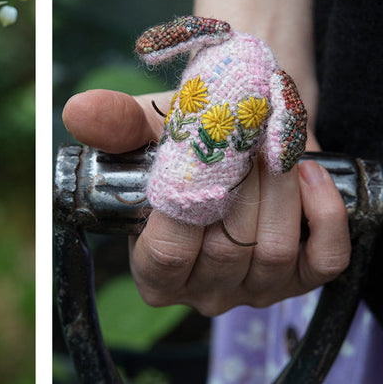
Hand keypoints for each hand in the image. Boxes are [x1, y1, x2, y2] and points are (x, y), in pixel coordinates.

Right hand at [62, 89, 349, 315]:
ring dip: (278, 189)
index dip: (184, 210)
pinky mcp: (304, 279)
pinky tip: (308, 173)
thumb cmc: (189, 135)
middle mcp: (202, 290)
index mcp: (154, 270)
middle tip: (244, 137)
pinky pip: (323, 259)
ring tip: (272, 147)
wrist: (246, 130)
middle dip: (240, 186)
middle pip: (225, 251)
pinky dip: (322, 213)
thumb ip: (112, 124)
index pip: (164, 257)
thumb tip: (78, 112)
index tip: (197, 156)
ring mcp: (255, 289)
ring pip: (271, 252)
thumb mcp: (145, 126)